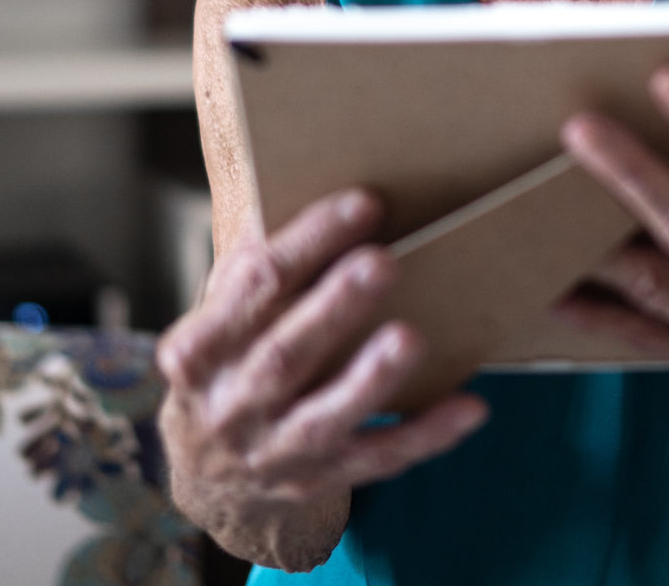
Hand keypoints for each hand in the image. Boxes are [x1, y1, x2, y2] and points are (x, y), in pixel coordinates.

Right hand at [156, 188, 488, 566]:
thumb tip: (291, 187)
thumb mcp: (216, 314)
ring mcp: (272, 453)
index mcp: (198, 351)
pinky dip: (425, 435)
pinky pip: (377, 460)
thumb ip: (250, 266)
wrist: (203, 473)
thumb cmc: (225, 363)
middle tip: (384, 262)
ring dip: (370, 379)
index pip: (253, 286)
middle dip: (334, 309)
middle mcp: (228, 407)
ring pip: (322, 419)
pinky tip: (470, 407)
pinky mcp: (317, 481)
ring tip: (411, 338)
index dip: (308, 242)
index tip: (365, 203)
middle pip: (282, 357)